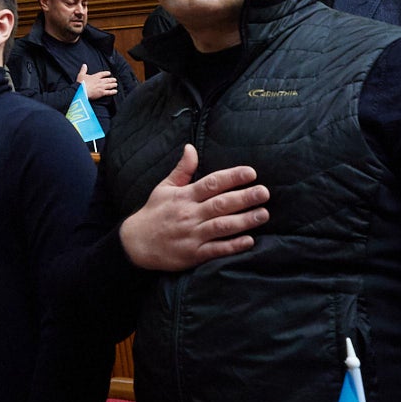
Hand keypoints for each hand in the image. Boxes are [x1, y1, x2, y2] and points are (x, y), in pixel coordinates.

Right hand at [77, 66, 118, 99]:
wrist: (82, 90)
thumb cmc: (81, 83)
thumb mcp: (81, 75)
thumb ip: (83, 70)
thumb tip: (84, 65)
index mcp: (95, 77)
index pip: (102, 74)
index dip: (106, 73)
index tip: (109, 73)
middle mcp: (100, 81)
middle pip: (107, 80)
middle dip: (112, 79)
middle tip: (115, 79)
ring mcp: (101, 87)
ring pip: (109, 85)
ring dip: (113, 85)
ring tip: (116, 84)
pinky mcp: (102, 93)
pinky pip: (109, 92)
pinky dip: (112, 91)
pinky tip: (115, 91)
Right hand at [119, 144, 267, 272]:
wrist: (136, 243)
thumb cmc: (154, 213)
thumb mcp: (164, 187)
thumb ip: (182, 169)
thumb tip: (190, 147)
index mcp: (184, 196)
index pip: (211, 183)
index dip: (231, 177)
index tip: (251, 173)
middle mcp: (189, 214)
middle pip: (220, 204)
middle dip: (244, 198)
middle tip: (264, 192)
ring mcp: (192, 235)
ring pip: (221, 226)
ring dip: (244, 221)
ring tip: (263, 214)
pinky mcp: (193, 254)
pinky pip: (216, 249)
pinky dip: (233, 245)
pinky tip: (249, 240)